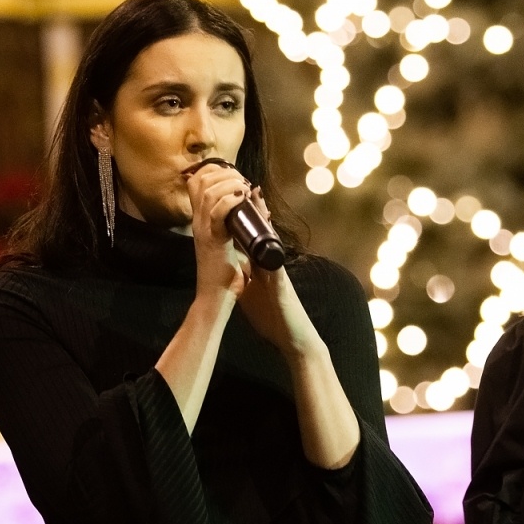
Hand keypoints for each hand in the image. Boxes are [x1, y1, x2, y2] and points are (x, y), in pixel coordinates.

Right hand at [185, 160, 253, 300]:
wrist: (217, 296)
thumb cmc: (224, 273)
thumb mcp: (229, 241)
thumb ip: (234, 223)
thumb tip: (252, 202)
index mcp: (201, 219)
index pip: (197, 181)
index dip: (215, 170)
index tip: (235, 175)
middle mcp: (198, 221)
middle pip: (201, 180)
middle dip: (225, 173)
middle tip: (242, 181)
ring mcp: (204, 229)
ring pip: (209, 192)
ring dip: (230, 184)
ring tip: (243, 188)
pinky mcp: (213, 240)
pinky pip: (218, 211)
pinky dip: (231, 200)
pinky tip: (242, 197)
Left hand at [236, 189, 321, 358]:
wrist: (291, 335)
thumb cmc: (272, 315)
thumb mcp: (253, 291)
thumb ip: (245, 276)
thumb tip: (232, 265)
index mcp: (261, 267)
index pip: (252, 238)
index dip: (244, 220)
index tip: (236, 200)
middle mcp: (271, 265)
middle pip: (264, 234)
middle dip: (258, 212)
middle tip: (250, 188)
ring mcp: (278, 274)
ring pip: (271, 244)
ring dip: (266, 224)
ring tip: (259, 203)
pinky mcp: (282, 286)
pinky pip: (276, 266)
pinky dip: (271, 253)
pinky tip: (268, 242)